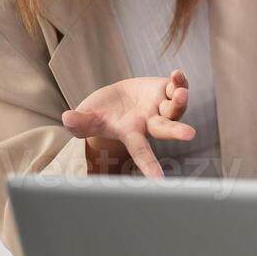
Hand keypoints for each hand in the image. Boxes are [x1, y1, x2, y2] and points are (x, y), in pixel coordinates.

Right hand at [61, 70, 192, 178]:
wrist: (113, 100)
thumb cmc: (100, 115)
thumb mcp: (87, 119)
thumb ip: (80, 123)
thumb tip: (67, 119)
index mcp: (132, 134)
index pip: (141, 151)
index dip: (149, 165)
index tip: (159, 181)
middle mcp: (150, 122)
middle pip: (165, 128)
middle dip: (176, 131)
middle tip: (189, 134)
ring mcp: (160, 106)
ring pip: (175, 106)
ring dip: (179, 100)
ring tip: (180, 92)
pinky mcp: (164, 89)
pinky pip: (176, 86)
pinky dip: (179, 81)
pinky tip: (177, 74)